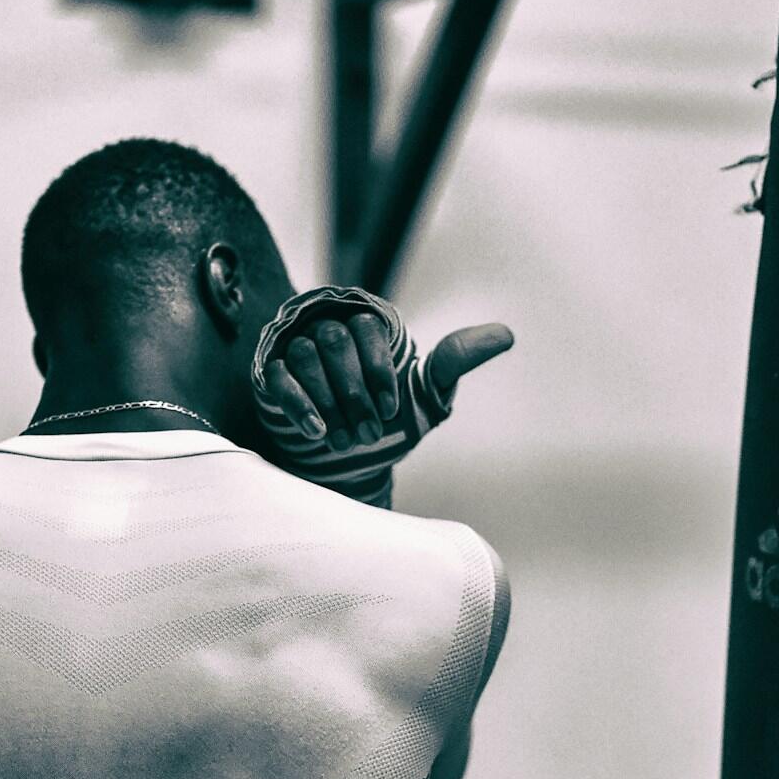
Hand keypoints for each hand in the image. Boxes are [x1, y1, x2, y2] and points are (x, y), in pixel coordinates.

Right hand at [263, 317, 513, 450]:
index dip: (378, 370)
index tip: (391, 409)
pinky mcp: (271, 375)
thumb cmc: (390, 415)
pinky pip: (278, 378)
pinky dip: (298, 404)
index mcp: (365, 324)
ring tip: (345, 440)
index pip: (366, 328)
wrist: (351, 453)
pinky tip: (317, 431)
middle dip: (353, 393)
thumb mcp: (425, 390)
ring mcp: (296, 350)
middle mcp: (328, 328)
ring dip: (327, 402)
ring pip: (304, 358)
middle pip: (333, 342)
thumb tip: (507, 334)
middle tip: (370, 433)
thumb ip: (455, 359)